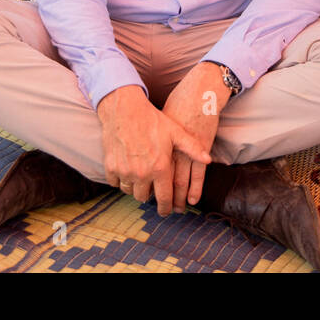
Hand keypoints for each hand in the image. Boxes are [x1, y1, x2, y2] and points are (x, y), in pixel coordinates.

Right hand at [97, 85, 209, 215]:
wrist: (124, 109)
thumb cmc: (152, 120)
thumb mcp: (176, 132)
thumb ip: (193, 148)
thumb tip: (208, 160)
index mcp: (160, 168)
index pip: (164, 199)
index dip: (166, 208)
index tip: (166, 211)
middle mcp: (141, 174)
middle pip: (144, 198)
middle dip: (150, 195)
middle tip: (152, 187)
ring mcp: (124, 172)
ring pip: (129, 192)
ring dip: (135, 188)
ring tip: (140, 178)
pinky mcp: (111, 167)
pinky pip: (115, 183)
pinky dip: (120, 180)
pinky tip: (126, 170)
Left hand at [160, 62, 227, 212]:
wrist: (198, 93)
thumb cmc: (179, 104)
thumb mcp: (162, 122)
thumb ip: (154, 139)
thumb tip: (142, 151)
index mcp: (159, 144)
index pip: (151, 172)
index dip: (151, 187)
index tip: (150, 199)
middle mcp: (170, 148)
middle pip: (163, 180)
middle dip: (163, 198)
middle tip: (163, 210)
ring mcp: (186, 149)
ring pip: (179, 180)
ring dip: (178, 197)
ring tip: (177, 209)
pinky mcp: (201, 148)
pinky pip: (197, 174)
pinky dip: (194, 187)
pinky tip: (192, 199)